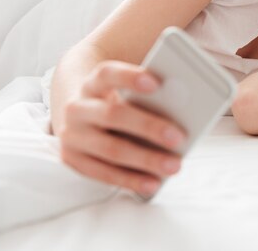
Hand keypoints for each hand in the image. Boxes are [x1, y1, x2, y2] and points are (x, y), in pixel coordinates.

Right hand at [56, 60, 185, 195]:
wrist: (79, 116)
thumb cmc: (116, 101)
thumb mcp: (125, 92)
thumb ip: (147, 95)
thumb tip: (184, 104)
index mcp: (92, 83)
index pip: (107, 74)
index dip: (130, 77)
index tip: (157, 83)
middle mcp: (78, 108)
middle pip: (113, 115)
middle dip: (149, 127)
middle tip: (179, 137)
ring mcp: (73, 136)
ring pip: (111, 149)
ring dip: (146, 159)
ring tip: (174, 165)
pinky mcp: (73, 160)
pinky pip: (105, 174)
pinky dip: (131, 180)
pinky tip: (154, 183)